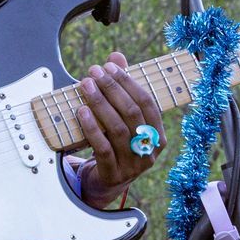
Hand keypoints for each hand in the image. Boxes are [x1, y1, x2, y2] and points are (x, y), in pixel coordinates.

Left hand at [74, 51, 164, 206]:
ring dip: (100, 104)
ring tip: (85, 86)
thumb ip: (122, 88)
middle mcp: (149, 150)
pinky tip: (81, 111)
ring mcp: (133, 165)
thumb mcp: (122, 118)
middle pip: (132, 113)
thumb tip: (116, 56)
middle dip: (112, 89)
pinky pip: (103, 148)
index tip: (109, 66)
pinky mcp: (114, 174)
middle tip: (93, 72)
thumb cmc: (117, 143)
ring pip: (118, 129)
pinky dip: (92, 128)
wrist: (107, 182)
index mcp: (158, 134)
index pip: (147, 102)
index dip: (128, 82)